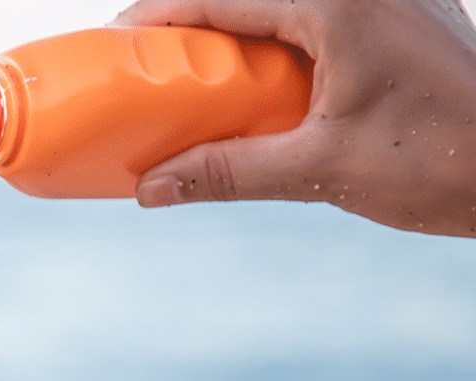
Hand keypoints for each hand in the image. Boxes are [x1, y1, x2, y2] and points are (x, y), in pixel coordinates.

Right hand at [116, 0, 475, 235]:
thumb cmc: (443, 163)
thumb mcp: (320, 170)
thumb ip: (228, 174)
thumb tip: (150, 188)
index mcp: (337, 4)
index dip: (155, 19)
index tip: (111, 48)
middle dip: (189, 28)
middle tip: (145, 72)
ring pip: (281, 7)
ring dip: (233, 37)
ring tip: (192, 84)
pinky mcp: (403, 20)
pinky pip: (318, 18)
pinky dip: (276, 45)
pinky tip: (259, 90)